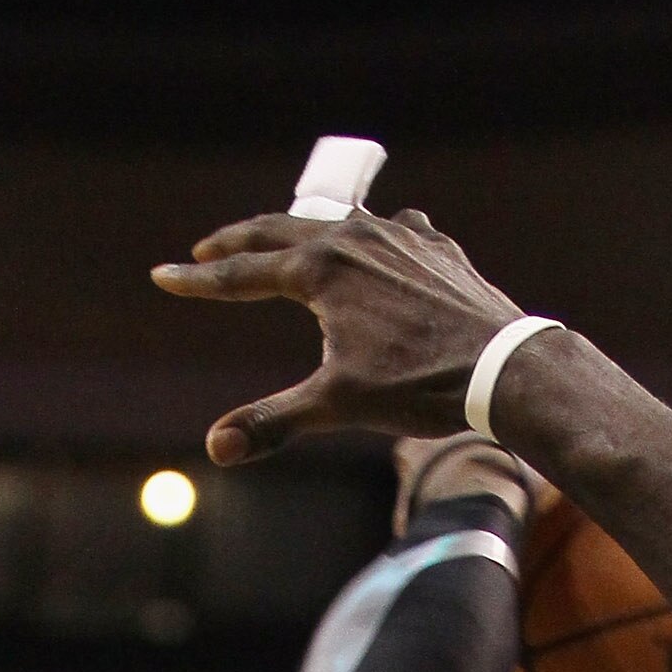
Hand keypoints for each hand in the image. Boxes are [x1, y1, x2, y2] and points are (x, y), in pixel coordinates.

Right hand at [151, 207, 531, 464]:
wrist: (505, 368)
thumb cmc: (422, 387)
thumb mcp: (338, 404)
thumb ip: (274, 420)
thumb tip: (216, 449)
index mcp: (320, 266)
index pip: (243, 273)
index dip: (201, 281)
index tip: (165, 277)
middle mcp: (355, 235)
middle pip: (280, 229)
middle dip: (239, 242)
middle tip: (207, 249)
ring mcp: (399, 234)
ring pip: (336, 222)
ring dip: (302, 230)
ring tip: (284, 240)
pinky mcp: (435, 246)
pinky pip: (392, 230)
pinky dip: (369, 236)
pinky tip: (375, 241)